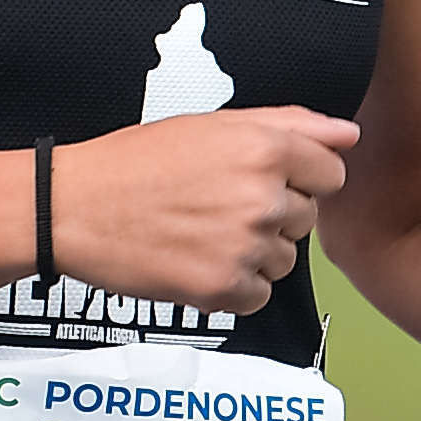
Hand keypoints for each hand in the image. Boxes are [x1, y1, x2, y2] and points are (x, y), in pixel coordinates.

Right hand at [52, 108, 360, 317]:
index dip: (300, 179)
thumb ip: (290, 124)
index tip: (264, 182)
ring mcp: (244, 246)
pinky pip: (259, 296)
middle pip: (307, 218)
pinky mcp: (222, 289)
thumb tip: (348, 134)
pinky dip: (234, 288)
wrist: (72, 209)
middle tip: (217, 206)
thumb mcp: (212, 125)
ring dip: (254, 253)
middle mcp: (262, 196)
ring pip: (285, 260)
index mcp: (264, 148)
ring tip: (202, 234)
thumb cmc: (136, 162)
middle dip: (274, 215)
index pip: (331, 174)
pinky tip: (197, 262)